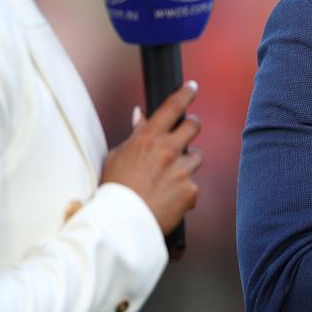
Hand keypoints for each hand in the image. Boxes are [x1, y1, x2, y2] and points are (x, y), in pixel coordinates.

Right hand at [101, 81, 203, 232]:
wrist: (120, 224)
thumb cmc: (114, 190)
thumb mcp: (117, 157)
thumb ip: (134, 135)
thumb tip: (141, 115)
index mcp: (148, 138)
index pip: (172, 106)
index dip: (185, 93)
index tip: (192, 87)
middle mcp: (168, 150)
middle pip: (194, 126)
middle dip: (192, 126)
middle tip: (187, 130)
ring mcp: (182, 170)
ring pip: (197, 156)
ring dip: (187, 162)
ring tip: (169, 176)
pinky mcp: (190, 190)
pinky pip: (192, 185)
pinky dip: (183, 190)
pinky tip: (168, 199)